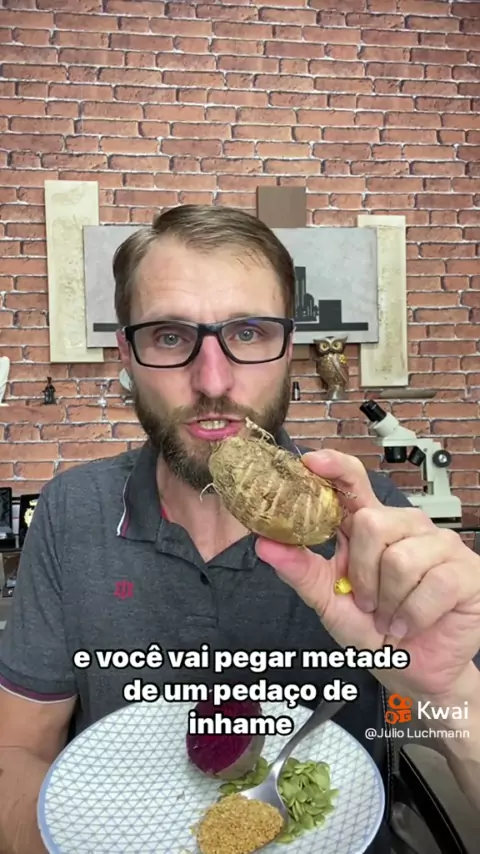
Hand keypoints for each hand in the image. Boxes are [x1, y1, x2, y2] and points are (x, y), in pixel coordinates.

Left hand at [255, 449, 479, 704]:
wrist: (413, 672)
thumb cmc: (372, 630)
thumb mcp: (327, 601)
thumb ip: (299, 570)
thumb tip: (263, 543)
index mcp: (370, 526)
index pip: (353, 482)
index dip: (334, 467)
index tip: (310, 462)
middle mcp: (406, 526)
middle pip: (373, 523)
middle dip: (362, 573)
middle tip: (366, 602)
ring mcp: (440, 545)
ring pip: (401, 558)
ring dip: (389, 601)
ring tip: (391, 616)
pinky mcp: (466, 570)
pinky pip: (433, 584)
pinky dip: (414, 615)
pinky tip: (411, 624)